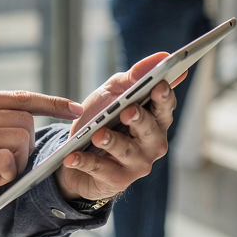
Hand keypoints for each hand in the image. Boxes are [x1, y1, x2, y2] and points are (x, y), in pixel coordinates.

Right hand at [0, 91, 81, 223]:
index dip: (50, 102)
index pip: (16, 96)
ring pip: (17, 138)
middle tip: (11, 168)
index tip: (73, 109)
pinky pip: (4, 159)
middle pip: (22, 119)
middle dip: (27, 147)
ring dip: (17, 163)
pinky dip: (6, 173)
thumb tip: (19, 125)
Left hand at [55, 54, 180, 202]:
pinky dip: (84, 162)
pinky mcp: (116, 180)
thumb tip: (161, 56)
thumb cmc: (103, 118)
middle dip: (139, 119)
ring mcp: (136, 164)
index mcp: (155, 120)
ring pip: (126, 151)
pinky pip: (100, 170)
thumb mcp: (113, 93)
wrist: (79, 153)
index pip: (165, 107)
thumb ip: (133, 77)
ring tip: (98, 134)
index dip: (164, 96)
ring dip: (111, 142)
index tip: (159, 84)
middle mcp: (152, 143)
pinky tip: (71, 157)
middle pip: (150, 130)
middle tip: (127, 110)